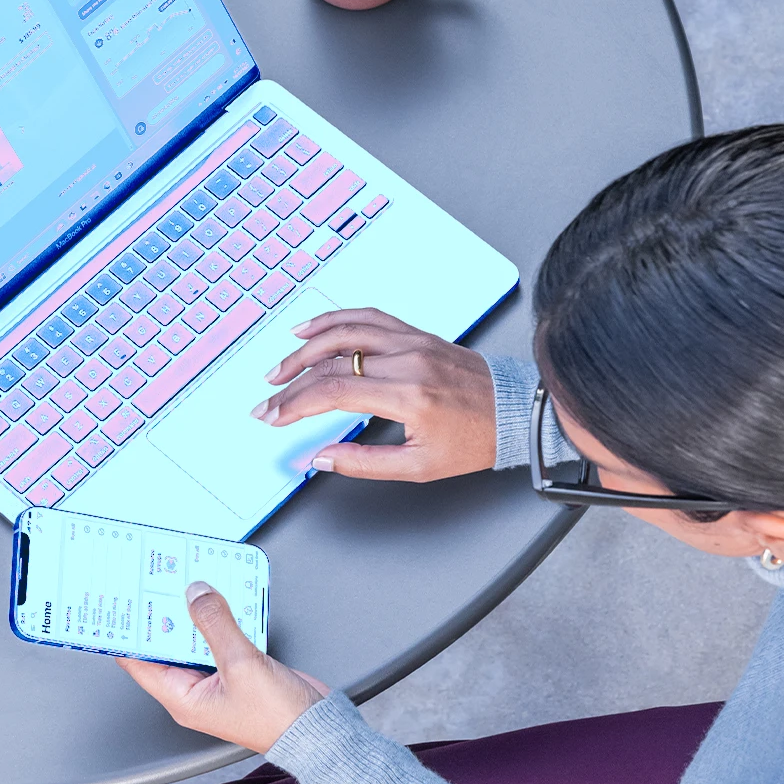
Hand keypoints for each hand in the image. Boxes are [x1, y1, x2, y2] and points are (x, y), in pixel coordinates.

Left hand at [117, 581, 329, 753]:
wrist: (316, 728)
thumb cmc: (277, 718)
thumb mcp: (241, 665)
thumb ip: (216, 625)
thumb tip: (196, 595)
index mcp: (182, 697)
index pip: (139, 661)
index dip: (127, 633)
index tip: (123, 604)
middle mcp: (194, 688)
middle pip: (167, 644)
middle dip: (163, 613)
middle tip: (157, 581)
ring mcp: (217, 677)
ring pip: (196, 636)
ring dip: (196, 611)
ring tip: (191, 580)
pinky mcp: (239, 667)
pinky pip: (222, 636)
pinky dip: (222, 616)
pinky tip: (224, 595)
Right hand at [250, 308, 496, 481]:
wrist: (517, 410)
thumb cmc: (475, 440)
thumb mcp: (419, 466)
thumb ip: (363, 462)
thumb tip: (320, 458)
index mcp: (408, 395)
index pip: (334, 391)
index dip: (294, 404)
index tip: (272, 416)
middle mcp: (408, 361)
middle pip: (333, 361)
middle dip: (291, 382)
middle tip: (267, 398)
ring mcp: (413, 341)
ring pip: (345, 331)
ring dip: (305, 346)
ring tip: (280, 365)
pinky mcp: (418, 333)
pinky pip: (369, 317)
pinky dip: (336, 320)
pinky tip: (313, 328)